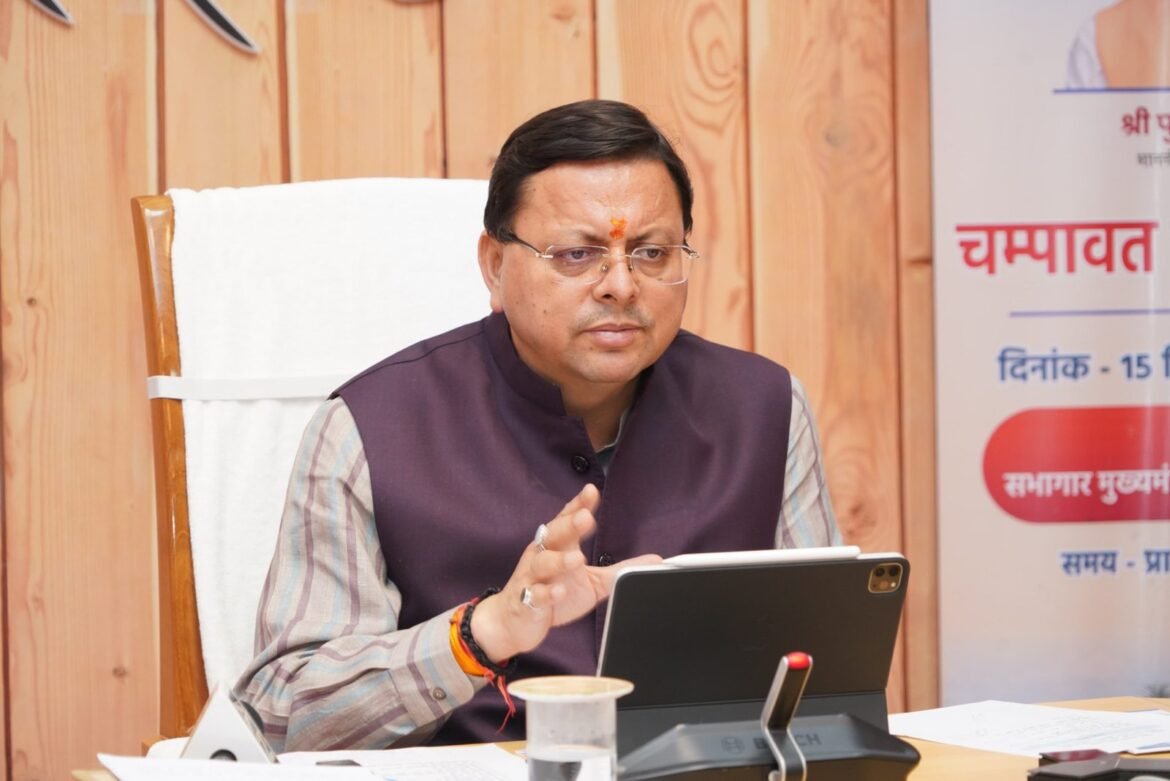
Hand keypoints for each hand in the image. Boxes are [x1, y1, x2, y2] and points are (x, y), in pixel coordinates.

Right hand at [469, 483, 660, 661]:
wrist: (514, 622)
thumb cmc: (552, 593)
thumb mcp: (591, 581)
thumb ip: (620, 570)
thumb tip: (655, 560)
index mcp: (558, 546)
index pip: (567, 519)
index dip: (578, 505)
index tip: (591, 492)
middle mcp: (543, 555)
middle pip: (554, 535)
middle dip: (569, 525)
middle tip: (585, 517)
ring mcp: (532, 577)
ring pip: (542, 562)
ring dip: (559, 559)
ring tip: (577, 558)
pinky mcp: (526, 600)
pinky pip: (535, 594)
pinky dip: (547, 593)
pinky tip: (558, 592)